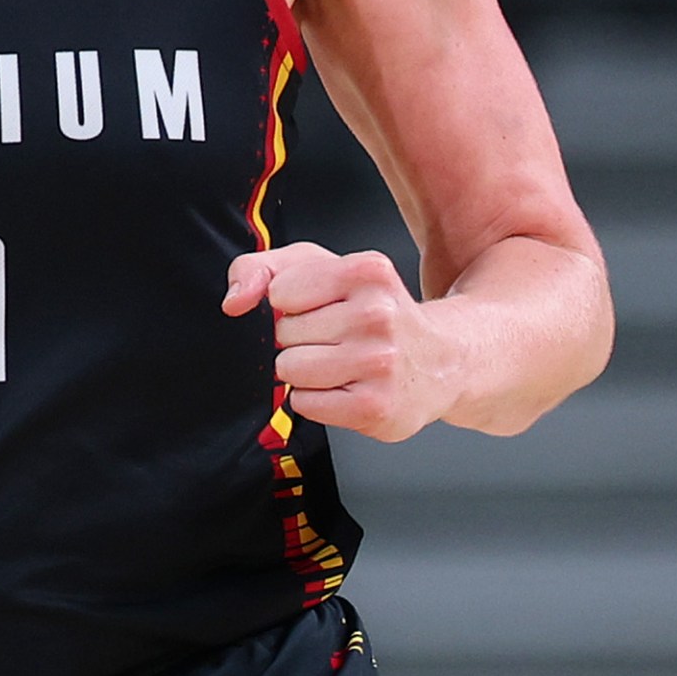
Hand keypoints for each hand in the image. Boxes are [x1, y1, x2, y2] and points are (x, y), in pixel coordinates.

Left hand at [224, 243, 453, 441]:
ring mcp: (378, 363)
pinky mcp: (374, 407)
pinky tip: (346, 386)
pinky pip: (304, 403)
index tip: (320, 307)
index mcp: (367, 272)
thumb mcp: (323, 269)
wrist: (441, 360)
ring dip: (304, 371)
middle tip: (337, 338)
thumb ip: (263, 268)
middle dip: (300, 339)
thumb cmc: (375, 312)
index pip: (280, 291)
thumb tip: (234, 301)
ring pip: (290, 370)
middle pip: (284, 333)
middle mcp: (377, 315)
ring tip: (340, 363)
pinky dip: (315, 398)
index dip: (290, 303)